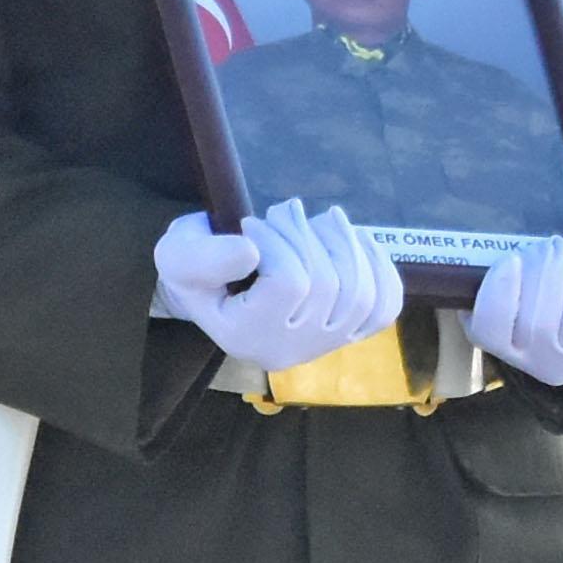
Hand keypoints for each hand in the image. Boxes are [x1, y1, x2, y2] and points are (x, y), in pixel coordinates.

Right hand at [153, 201, 406, 374]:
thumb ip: (205, 256)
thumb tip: (250, 251)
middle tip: (283, 211)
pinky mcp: (345, 334)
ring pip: (360, 293)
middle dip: (307, 234)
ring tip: (318, 220)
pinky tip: (359, 239)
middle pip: (328, 284)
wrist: (211, 290)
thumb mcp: (180, 256)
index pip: (290, 283)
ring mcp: (322, 346)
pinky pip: (383, 308)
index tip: (252, 223)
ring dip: (344, 243)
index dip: (279, 242)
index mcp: (246, 337)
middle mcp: (289, 351)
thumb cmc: (193, 268)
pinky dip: (380, 270)